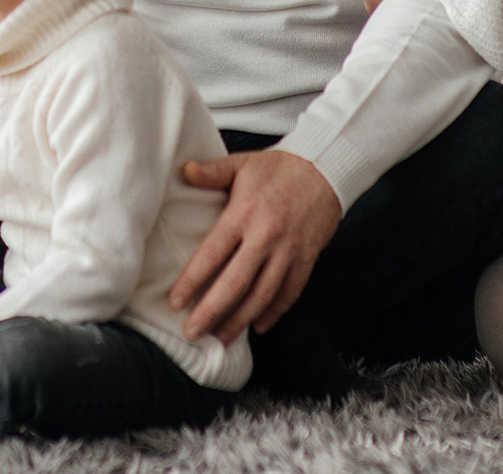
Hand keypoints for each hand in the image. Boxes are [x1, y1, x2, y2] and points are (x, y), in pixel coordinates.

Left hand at [168, 150, 342, 341]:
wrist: (327, 168)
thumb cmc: (280, 167)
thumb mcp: (242, 164)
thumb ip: (212, 172)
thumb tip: (184, 170)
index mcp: (243, 213)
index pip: (212, 254)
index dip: (192, 281)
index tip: (175, 302)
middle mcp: (265, 236)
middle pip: (235, 283)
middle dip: (211, 312)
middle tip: (192, 332)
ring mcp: (288, 251)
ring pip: (262, 295)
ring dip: (240, 320)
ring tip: (221, 338)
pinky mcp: (307, 258)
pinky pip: (290, 292)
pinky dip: (274, 313)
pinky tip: (258, 327)